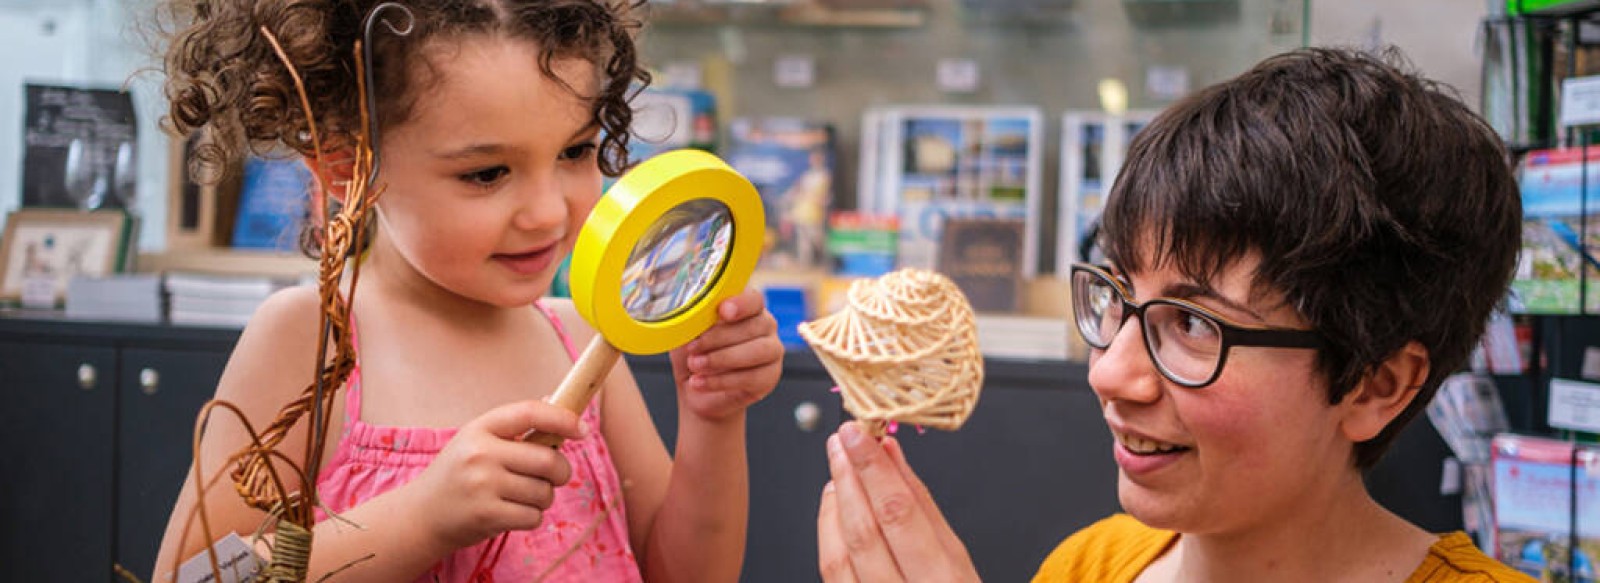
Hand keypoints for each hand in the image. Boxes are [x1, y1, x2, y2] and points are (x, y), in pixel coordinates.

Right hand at [403, 399, 584, 550]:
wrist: (420, 515)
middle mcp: (480, 453)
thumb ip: (515, 428)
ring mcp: (482, 485)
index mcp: (480, 428)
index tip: (582, 429)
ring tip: (522, 497)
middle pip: (548, 460)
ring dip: (544, 498)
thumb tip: (560, 406)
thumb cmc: (459, 474)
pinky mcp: (486, 515)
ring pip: (544, 492)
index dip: (562, 419)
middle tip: (556, 477)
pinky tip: (512, 513)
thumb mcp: (477, 441)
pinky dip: (531, 517)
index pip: (530, 413)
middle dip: (562, 472)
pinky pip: (533, 516)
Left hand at [671, 288, 783, 420]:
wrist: (693, 387)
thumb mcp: (685, 333)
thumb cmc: (691, 354)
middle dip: (719, 337)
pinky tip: (700, 382)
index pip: (753, 299)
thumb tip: (691, 314)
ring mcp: (772, 351)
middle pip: (754, 325)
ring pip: (757, 351)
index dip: (740, 304)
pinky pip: (752, 377)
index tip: (722, 312)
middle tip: (692, 348)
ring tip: (695, 366)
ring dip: (722, 359)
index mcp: (746, 307)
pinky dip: (722, 381)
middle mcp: (764, 325)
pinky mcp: (769, 377)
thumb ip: (692, 320)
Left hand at [818, 422, 978, 581]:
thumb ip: (923, 505)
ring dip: (833, 505)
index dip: (873, 470)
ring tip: (837, 469)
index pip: (899, 515)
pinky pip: (832, 575)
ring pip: (838, 556)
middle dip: (848, 479)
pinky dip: (829, 535)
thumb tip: (891, 454)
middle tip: (840, 441)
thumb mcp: (958, 557)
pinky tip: (835, 508)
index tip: (857, 434)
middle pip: (863, 533)